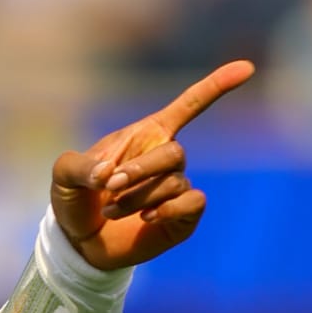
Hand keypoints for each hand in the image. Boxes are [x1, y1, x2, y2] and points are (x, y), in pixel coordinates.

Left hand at [50, 59, 254, 272]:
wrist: (78, 244)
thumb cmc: (74, 201)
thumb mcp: (64, 177)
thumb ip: (79, 166)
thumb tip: (108, 174)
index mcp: (146, 136)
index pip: (189, 106)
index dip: (216, 86)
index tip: (248, 68)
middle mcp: (167, 158)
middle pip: (174, 153)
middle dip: (140, 170)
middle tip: (109, 187)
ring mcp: (176, 187)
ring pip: (174, 182)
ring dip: (138, 197)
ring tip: (110, 209)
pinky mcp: (182, 216)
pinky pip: (192, 202)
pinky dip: (168, 209)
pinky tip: (145, 218)